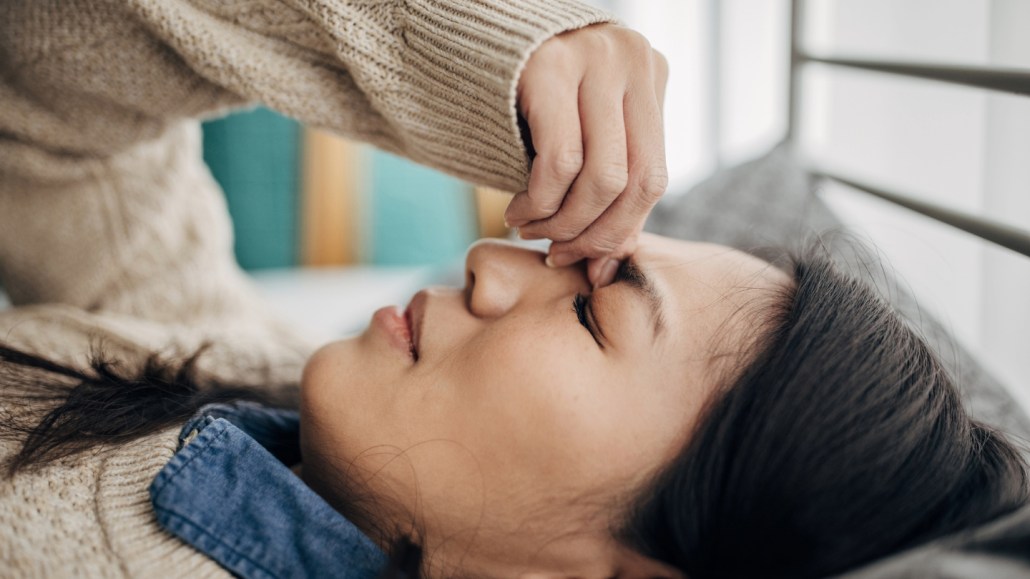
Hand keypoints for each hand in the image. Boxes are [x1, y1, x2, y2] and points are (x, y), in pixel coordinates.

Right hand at [505, 24, 668, 287]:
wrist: (464, 33)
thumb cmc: (522, 94)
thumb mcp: (579, 131)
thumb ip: (604, 186)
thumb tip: (610, 264)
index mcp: (649, 74)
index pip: (653, 176)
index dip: (620, 231)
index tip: (588, 261)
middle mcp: (631, 61)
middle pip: (634, 180)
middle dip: (594, 234)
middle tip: (557, 253)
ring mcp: (594, 59)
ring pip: (601, 177)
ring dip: (562, 223)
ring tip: (529, 230)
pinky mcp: (549, 67)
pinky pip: (559, 162)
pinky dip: (539, 203)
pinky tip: (517, 211)